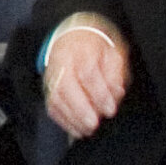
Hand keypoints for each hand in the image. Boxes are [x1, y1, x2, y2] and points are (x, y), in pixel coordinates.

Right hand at [41, 16, 129, 138]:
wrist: (74, 34)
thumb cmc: (96, 47)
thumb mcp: (114, 52)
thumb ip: (116, 72)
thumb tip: (116, 92)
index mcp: (83, 50)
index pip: (88, 73)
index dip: (99, 94)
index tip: (110, 109)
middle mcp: (64, 61)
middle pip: (66, 86)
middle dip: (80, 108)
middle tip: (94, 124)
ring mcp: (54, 73)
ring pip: (56, 96)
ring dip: (71, 117)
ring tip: (86, 129)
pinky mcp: (49, 84)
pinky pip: (51, 103)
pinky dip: (62, 119)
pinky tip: (75, 128)